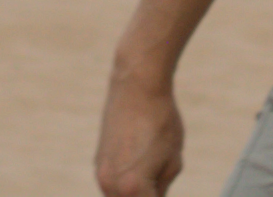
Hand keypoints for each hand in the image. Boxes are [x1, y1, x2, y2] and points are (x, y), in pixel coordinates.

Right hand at [92, 63, 186, 196]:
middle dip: (147, 196)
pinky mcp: (98, 162)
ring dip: (135, 193)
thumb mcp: (173, 161)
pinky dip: (125, 183)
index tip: (162, 189)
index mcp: (132, 188)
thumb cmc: (161, 121)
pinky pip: (113, 184)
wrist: (137, 86)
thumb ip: (162, 188)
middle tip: (158, 182)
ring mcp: (101, 174)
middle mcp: (110, 185)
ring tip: (152, 168)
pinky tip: (141, 162)